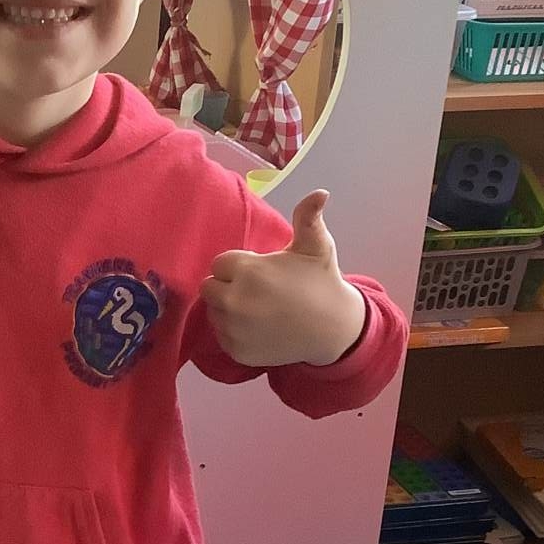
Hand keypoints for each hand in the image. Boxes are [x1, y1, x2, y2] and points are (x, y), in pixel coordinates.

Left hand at [200, 190, 365, 368]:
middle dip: (227, 286)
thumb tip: (320, 192)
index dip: (238, 267)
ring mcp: (233, 329)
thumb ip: (308, 217)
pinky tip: (256, 328)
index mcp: (248, 271)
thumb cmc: (322, 282)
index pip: (219, 264)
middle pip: (209, 288)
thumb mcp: (316, 246)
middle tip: (255, 291)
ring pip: (213, 312)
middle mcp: (234, 301)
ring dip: (227, 309)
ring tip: (256, 309)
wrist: (334, 329)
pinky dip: (233, 332)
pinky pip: (221, 335)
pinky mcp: (236, 351)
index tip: (258, 272)